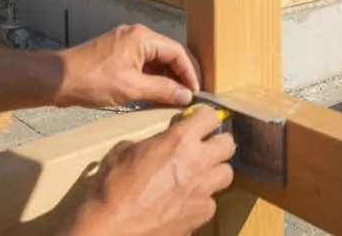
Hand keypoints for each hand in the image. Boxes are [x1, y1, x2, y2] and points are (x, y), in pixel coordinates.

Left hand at [58, 24, 199, 107]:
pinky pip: (143, 62)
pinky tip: (156, 92)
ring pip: (156, 58)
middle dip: (181, 74)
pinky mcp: (117, 53)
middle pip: (169, 53)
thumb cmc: (91, 81)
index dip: (190, 72)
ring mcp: (126, 42)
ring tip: (175, 97)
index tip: (197, 91)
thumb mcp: (131, 88)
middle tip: (190, 94)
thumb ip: (162, 90)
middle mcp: (136, 35)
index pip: (178, 51)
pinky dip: (152, 76)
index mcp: (142, 38)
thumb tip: (186, 95)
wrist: (57, 79)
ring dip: (167, 77)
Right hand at [58, 107, 235, 235]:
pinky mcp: (201, 214)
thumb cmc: (113, 186)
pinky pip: (211, 202)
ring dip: (214, 172)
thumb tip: (155, 145)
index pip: (210, 116)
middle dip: (217, 143)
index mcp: (179, 140)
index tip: (198, 123)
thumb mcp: (124, 150)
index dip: (204, 118)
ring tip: (199, 176)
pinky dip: (201, 200)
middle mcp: (198, 161)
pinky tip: (186, 203)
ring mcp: (203, 190)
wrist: (112, 226)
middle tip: (204, 148)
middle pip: (228, 143)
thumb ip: (149, 142)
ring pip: (226, 173)